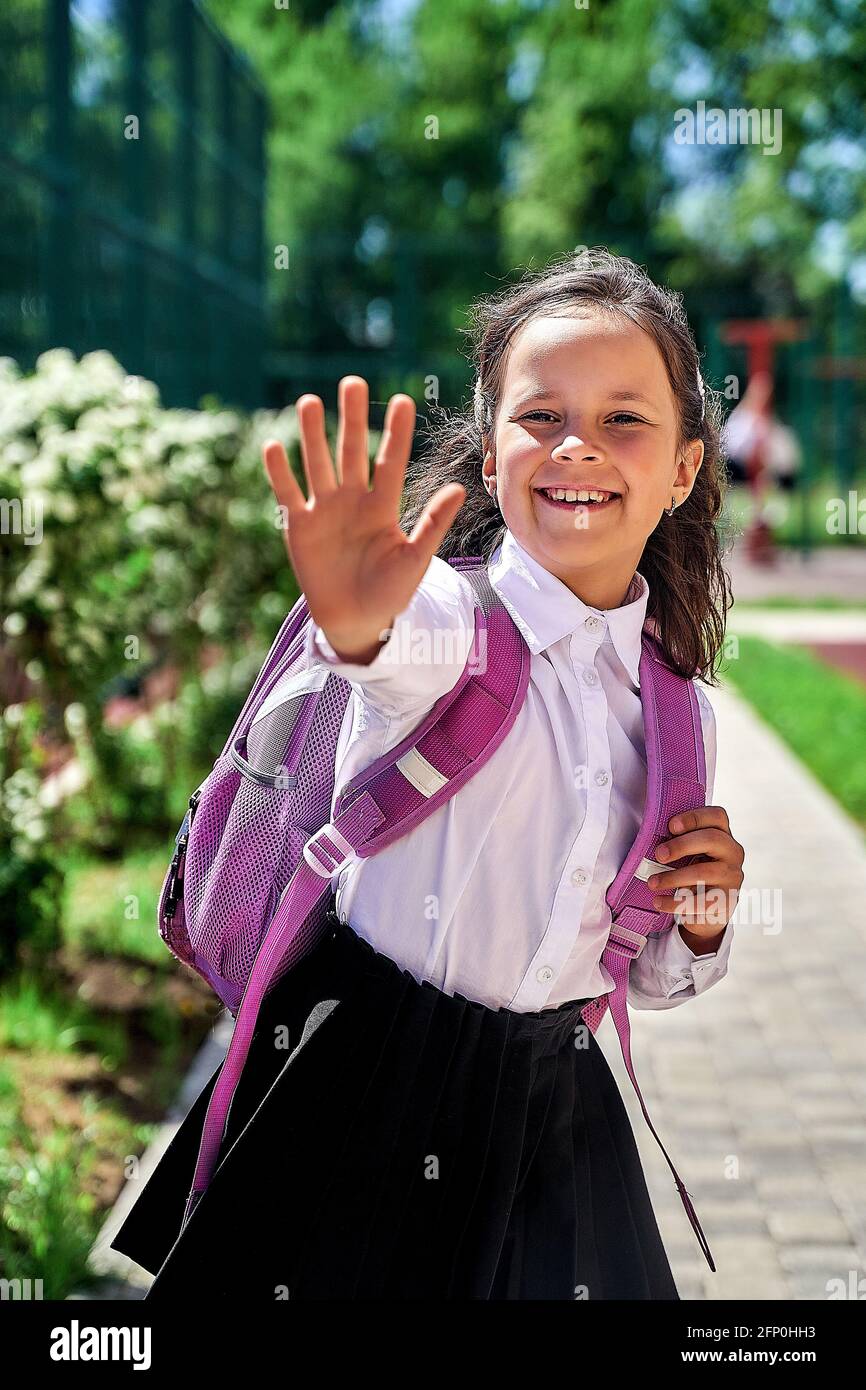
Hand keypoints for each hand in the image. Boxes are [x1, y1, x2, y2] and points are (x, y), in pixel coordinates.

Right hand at [262, 376, 465, 661]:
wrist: (356, 621)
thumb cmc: (390, 592)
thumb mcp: (416, 559)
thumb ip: (434, 524)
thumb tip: (459, 489)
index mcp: (384, 505)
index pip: (390, 462)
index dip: (396, 433)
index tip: (403, 401)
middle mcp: (353, 499)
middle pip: (352, 452)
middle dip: (352, 419)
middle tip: (352, 382)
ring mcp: (325, 509)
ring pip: (318, 464)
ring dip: (314, 435)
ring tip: (310, 402)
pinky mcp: (300, 526)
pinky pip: (289, 494)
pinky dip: (281, 473)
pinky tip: (275, 447)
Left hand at [646, 806, 744, 953]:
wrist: (708, 909)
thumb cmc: (693, 872)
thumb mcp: (689, 854)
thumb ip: (678, 842)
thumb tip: (650, 839)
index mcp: (723, 834)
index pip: (717, 816)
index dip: (694, 817)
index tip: (671, 826)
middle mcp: (733, 852)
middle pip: (712, 839)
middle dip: (681, 845)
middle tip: (659, 854)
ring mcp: (732, 876)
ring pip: (704, 872)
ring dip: (673, 877)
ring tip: (652, 883)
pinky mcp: (727, 900)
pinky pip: (699, 901)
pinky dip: (674, 902)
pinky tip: (659, 902)